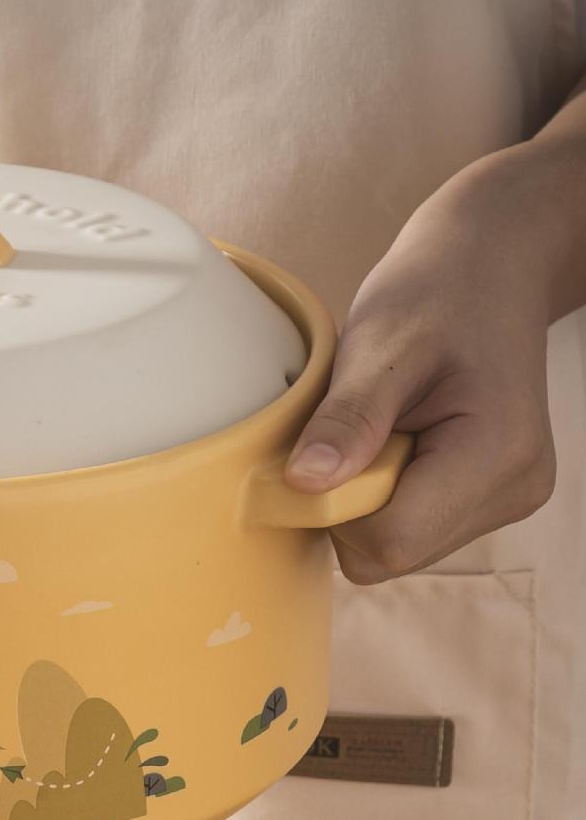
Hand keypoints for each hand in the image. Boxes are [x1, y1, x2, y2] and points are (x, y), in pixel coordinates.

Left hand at [285, 152, 557, 583]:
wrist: (492, 266)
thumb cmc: (439, 291)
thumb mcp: (382, 343)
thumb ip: (346, 419)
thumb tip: (305, 483)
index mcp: (499, 455)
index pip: (390, 541)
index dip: (336, 508)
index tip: (323, 449)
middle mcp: (514, 491)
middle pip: (392, 552)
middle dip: (351, 504)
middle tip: (356, 431)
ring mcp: (506, 501)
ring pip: (397, 547)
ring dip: (366, 498)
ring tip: (383, 428)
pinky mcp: (489, 500)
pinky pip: (410, 529)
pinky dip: (385, 494)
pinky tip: (397, 441)